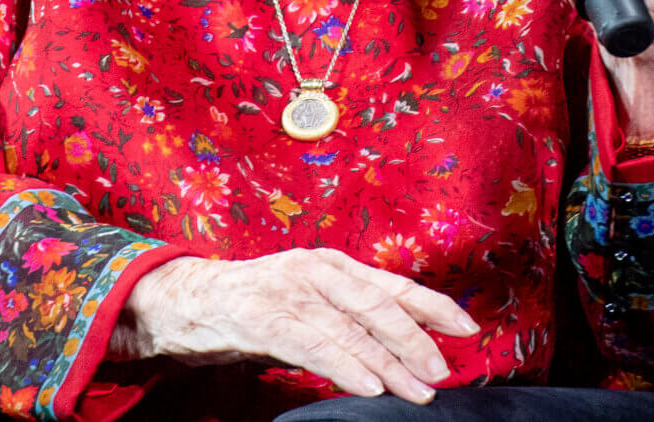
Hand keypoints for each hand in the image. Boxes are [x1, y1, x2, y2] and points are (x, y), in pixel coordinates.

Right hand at [108, 249, 479, 402]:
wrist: (185, 299)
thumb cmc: (253, 304)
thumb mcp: (308, 304)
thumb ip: (348, 319)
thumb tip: (400, 349)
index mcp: (331, 265)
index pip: (392, 284)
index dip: (433, 304)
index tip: (467, 327)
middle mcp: (314, 269)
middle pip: (377, 305)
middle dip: (415, 340)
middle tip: (442, 371)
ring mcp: (287, 289)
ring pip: (349, 327)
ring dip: (387, 363)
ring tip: (415, 389)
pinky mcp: (261, 315)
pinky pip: (311, 343)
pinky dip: (343, 365)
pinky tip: (367, 385)